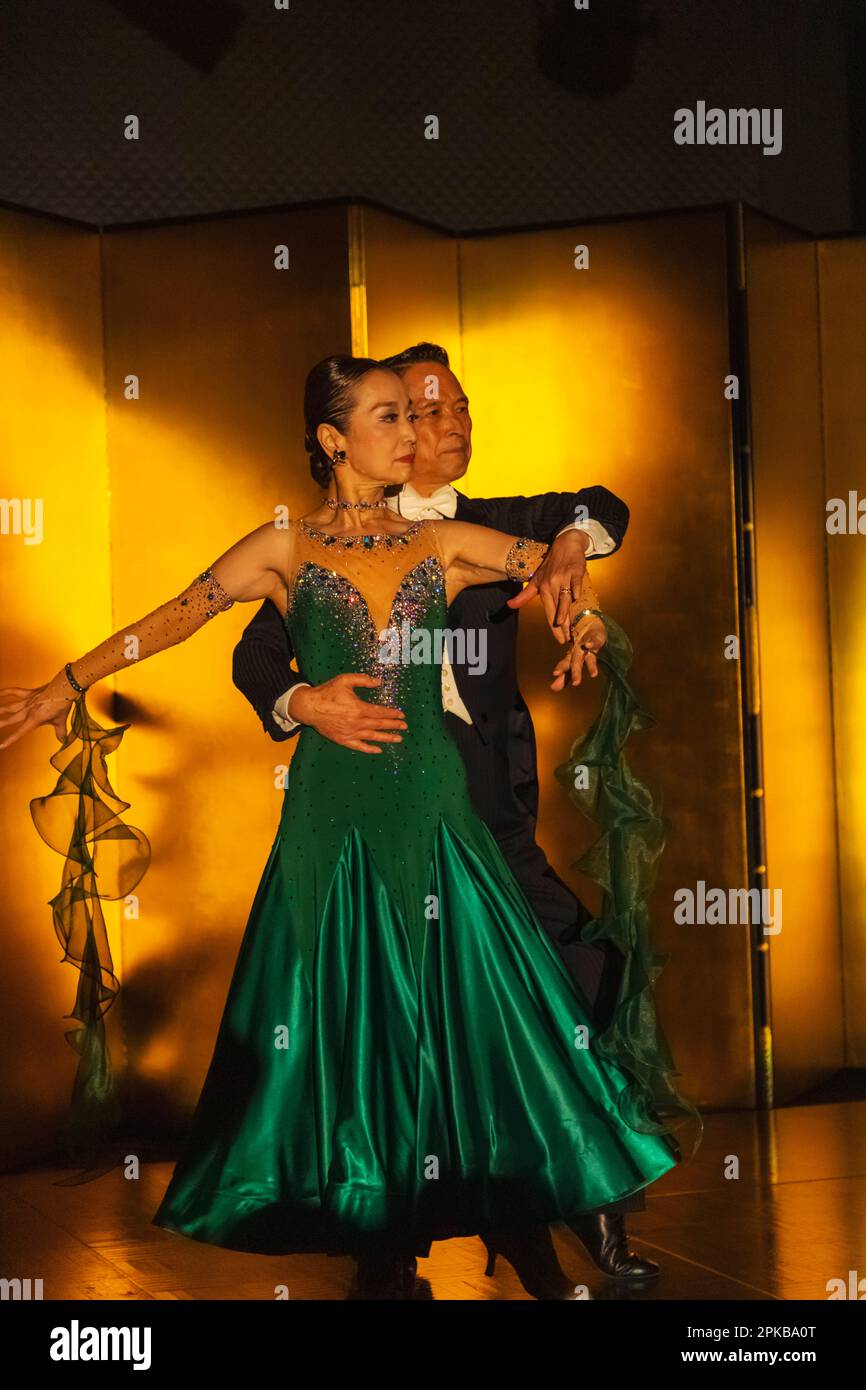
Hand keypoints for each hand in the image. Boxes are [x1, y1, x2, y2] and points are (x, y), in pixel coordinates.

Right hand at [0, 675, 74, 748]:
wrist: (66, 687)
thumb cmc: (63, 704)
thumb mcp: (61, 721)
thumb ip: (60, 732)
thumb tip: (63, 741)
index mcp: (35, 719)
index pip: (20, 732)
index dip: (10, 740)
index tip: (0, 746)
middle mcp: (28, 711)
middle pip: (10, 720)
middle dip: (0, 725)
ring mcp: (28, 701)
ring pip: (9, 707)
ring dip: (0, 711)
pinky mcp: (29, 693)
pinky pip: (14, 691)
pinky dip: (6, 692)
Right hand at [289, 674, 407, 752]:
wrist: (308, 707)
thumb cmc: (327, 692)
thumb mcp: (345, 680)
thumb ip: (363, 680)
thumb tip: (379, 682)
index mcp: (358, 708)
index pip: (380, 712)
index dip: (392, 713)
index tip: (401, 715)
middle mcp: (356, 723)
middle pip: (379, 724)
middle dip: (393, 725)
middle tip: (404, 726)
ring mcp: (350, 733)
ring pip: (372, 737)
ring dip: (386, 738)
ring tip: (398, 739)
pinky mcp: (342, 740)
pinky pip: (359, 746)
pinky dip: (369, 749)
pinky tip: (378, 750)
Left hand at [507, 528, 589, 641]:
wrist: (565, 545)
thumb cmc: (551, 565)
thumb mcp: (536, 580)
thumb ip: (525, 595)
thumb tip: (509, 605)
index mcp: (544, 588)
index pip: (548, 611)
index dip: (553, 627)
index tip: (558, 640)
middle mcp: (553, 584)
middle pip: (556, 608)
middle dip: (561, 626)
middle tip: (566, 640)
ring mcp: (565, 577)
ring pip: (565, 598)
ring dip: (565, 612)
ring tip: (570, 628)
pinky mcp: (576, 571)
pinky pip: (576, 582)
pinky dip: (575, 590)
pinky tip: (577, 599)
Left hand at [550, 614, 606, 690]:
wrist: (588, 623)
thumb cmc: (579, 646)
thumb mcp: (572, 661)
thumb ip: (565, 677)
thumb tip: (553, 689)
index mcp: (572, 655)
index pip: (566, 663)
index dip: (561, 668)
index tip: (555, 674)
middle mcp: (578, 650)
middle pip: (577, 662)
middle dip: (576, 672)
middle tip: (576, 683)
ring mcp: (588, 643)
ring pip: (588, 655)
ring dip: (590, 664)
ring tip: (594, 674)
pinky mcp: (597, 637)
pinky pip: (596, 641)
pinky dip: (593, 643)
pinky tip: (589, 646)